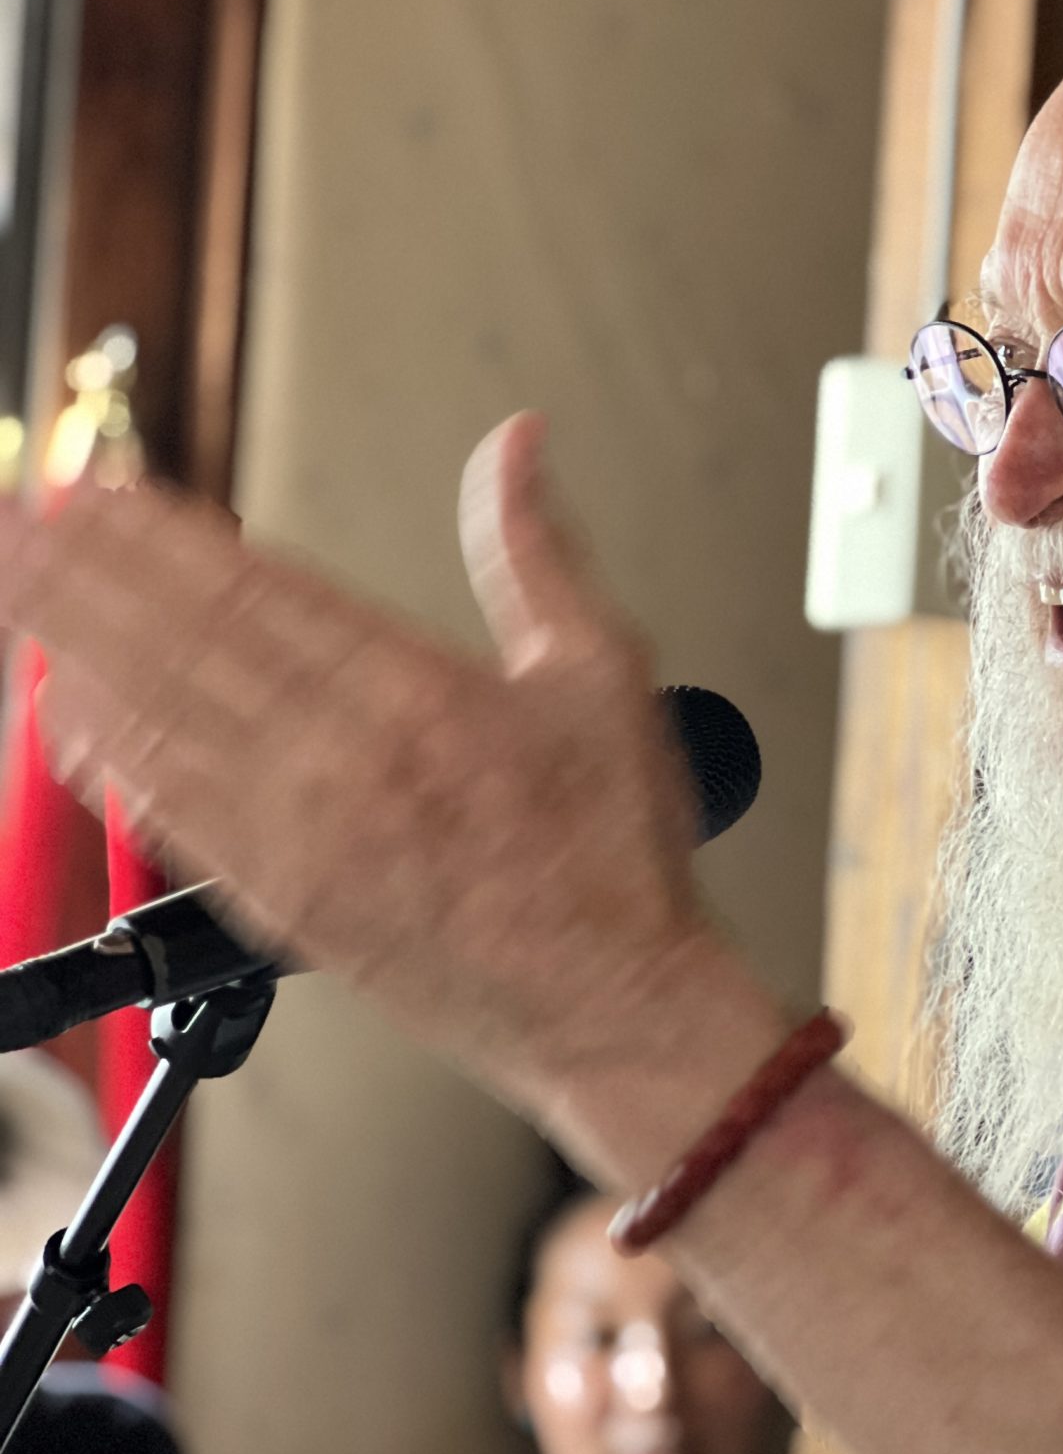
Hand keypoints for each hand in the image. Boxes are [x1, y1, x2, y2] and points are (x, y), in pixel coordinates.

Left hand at [0, 416, 778, 1147]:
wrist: (613, 1006)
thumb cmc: (612, 857)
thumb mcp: (602, 674)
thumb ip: (535, 553)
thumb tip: (514, 448)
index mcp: (421, 694)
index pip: (257, 586)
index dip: (162, 532)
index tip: (100, 488)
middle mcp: (345, 761)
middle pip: (183, 641)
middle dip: (85, 571)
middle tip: (16, 517)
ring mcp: (303, 836)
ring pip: (160, 719)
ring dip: (72, 646)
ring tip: (16, 584)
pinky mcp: (283, 903)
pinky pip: (172, 814)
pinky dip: (110, 757)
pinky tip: (63, 709)